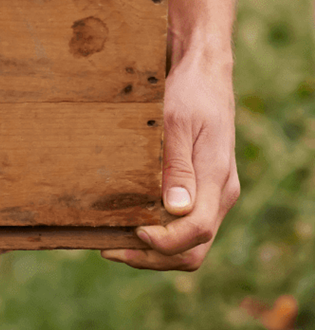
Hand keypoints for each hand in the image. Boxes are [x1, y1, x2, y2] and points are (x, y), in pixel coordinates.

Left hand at [101, 42, 238, 270]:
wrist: (204, 73)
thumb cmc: (189, 93)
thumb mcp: (177, 123)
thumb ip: (177, 166)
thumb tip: (175, 210)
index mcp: (216, 180)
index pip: (196, 231)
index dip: (163, 242)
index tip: (132, 233)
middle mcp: (219, 193)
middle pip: (194, 249)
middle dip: (153, 257)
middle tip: (110, 249)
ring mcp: (213, 192)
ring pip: (191, 242)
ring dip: (154, 251)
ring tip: (113, 242)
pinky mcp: (202, 186)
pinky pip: (186, 224)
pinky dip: (159, 233)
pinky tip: (128, 223)